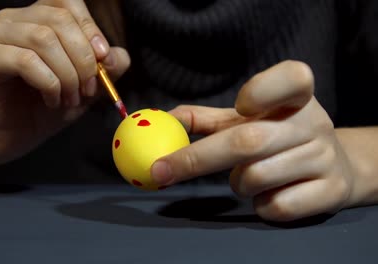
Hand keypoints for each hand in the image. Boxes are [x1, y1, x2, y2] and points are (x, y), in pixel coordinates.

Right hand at [0, 0, 129, 163]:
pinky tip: (52, 101)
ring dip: (67, 74)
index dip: (89, 28)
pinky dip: (49, 83)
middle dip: (83, 58)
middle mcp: (14, 18)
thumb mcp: (86, 86)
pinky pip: (25, 61)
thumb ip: (105, 68)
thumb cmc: (47, 106)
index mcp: (38, 17)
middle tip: (88, 89)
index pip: (67, 2)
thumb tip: (117, 56)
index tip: (103, 59)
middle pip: (59, 20)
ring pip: (44, 39)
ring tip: (70, 98)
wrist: (15, 136)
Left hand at [151, 61, 353, 221]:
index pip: (292, 77)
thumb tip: (162, 119)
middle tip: (160, 172)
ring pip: (258, 177)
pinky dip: (260, 206)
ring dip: (237, 184)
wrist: (333, 168)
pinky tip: (268, 195)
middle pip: (249, 140)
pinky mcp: (331, 191)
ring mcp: (326, 158)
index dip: (262, 89)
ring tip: (246, 178)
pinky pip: (277, 206)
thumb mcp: (244, 122)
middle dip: (197, 159)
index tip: (240, 105)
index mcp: (297, 96)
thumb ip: (204, 119)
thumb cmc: (276, 139)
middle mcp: (315, 123)